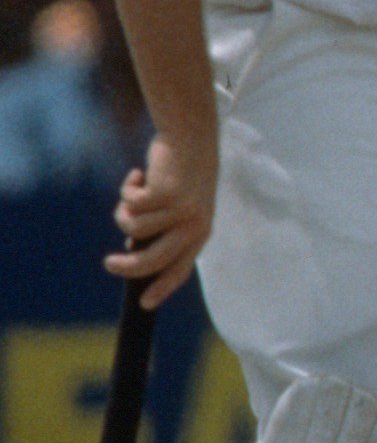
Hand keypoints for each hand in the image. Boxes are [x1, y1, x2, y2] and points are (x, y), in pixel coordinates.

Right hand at [109, 135, 212, 298]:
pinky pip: (130, 205)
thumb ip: (161, 229)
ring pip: (133, 228)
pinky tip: (137, 175)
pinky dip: (126, 191)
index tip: (145, 305)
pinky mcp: (166, 194)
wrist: (191, 138)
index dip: (162, 288)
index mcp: (200, 232)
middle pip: (152, 261)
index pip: (180, 268)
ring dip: (125, 211)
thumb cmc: (181, 174)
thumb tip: (134, 250)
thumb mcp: (177, 205)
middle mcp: (194, 224)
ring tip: (135, 194)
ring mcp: (181, 209)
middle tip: (109, 263)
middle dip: (127, 267)